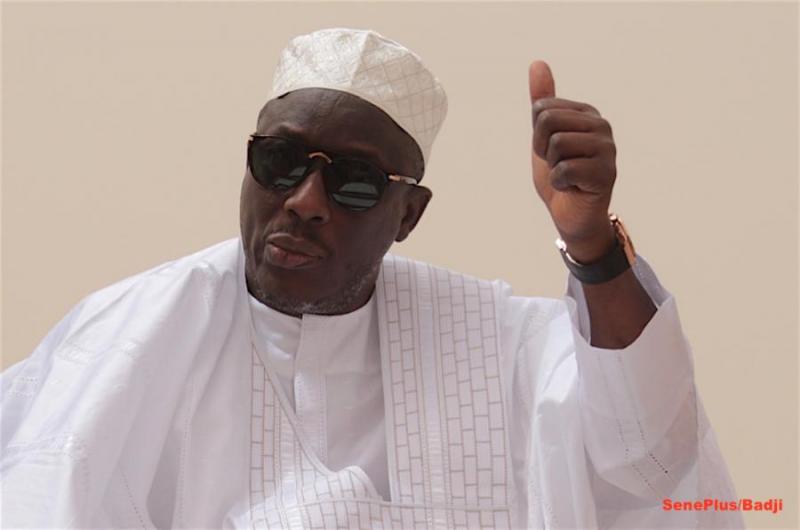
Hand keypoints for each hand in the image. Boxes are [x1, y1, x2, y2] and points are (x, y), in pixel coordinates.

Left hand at [529, 60, 616, 262]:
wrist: (571, 216)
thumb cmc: (559, 176)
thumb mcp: (544, 136)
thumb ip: (542, 102)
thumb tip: (537, 63)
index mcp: (586, 114)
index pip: (541, 109)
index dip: (537, 136)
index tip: (551, 151)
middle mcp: (601, 126)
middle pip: (548, 122)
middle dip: (543, 149)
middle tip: (558, 164)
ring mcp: (607, 149)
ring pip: (557, 145)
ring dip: (552, 168)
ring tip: (567, 176)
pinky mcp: (607, 173)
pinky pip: (565, 170)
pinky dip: (560, 184)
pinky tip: (573, 188)